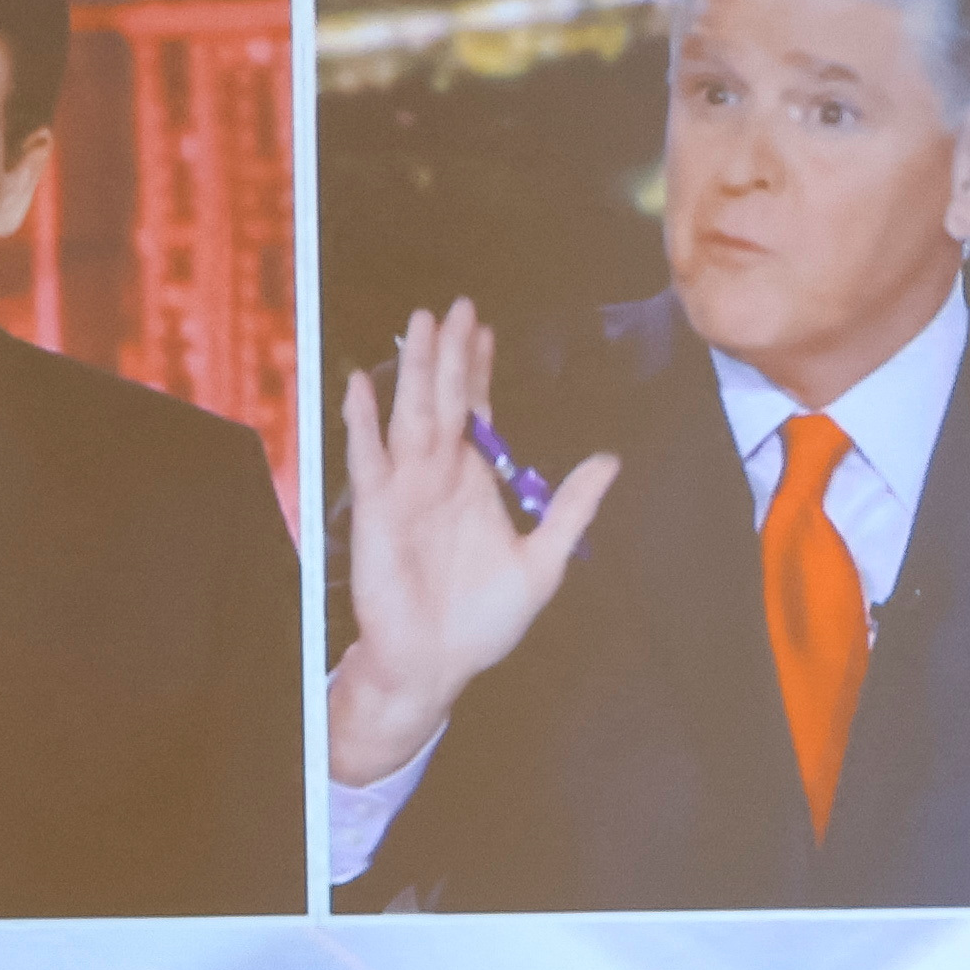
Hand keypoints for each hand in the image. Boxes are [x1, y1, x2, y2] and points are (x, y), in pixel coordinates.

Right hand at [329, 301, 613, 781]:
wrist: (435, 664)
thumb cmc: (482, 621)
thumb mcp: (543, 561)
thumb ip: (570, 508)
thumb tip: (609, 460)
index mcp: (474, 483)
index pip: (475, 412)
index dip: (478, 370)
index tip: (482, 329)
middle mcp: (436, 476)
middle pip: (442, 400)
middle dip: (448, 354)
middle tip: (453, 305)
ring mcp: (404, 490)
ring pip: (410, 415)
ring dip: (414, 371)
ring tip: (419, 324)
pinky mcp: (375, 511)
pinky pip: (366, 457)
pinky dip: (361, 420)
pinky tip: (360, 383)